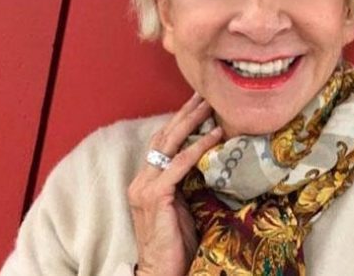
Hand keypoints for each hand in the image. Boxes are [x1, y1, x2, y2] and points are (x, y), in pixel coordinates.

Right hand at [127, 94, 222, 275]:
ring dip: (191, 122)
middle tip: (205, 94)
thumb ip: (189, 182)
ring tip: (211, 107)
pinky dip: (196, 148)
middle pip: (164, 137)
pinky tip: (213, 136)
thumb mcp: (184, 205)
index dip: (179, 121)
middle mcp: (140, 180)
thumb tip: (212, 159)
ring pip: (169, 145)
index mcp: (146, 180)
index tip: (199, 103)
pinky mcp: (154, 197)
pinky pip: (178, 165)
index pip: (162, 143)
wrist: (163, 272)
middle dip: (185, 113)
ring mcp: (144, 188)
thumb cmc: (177, 244)